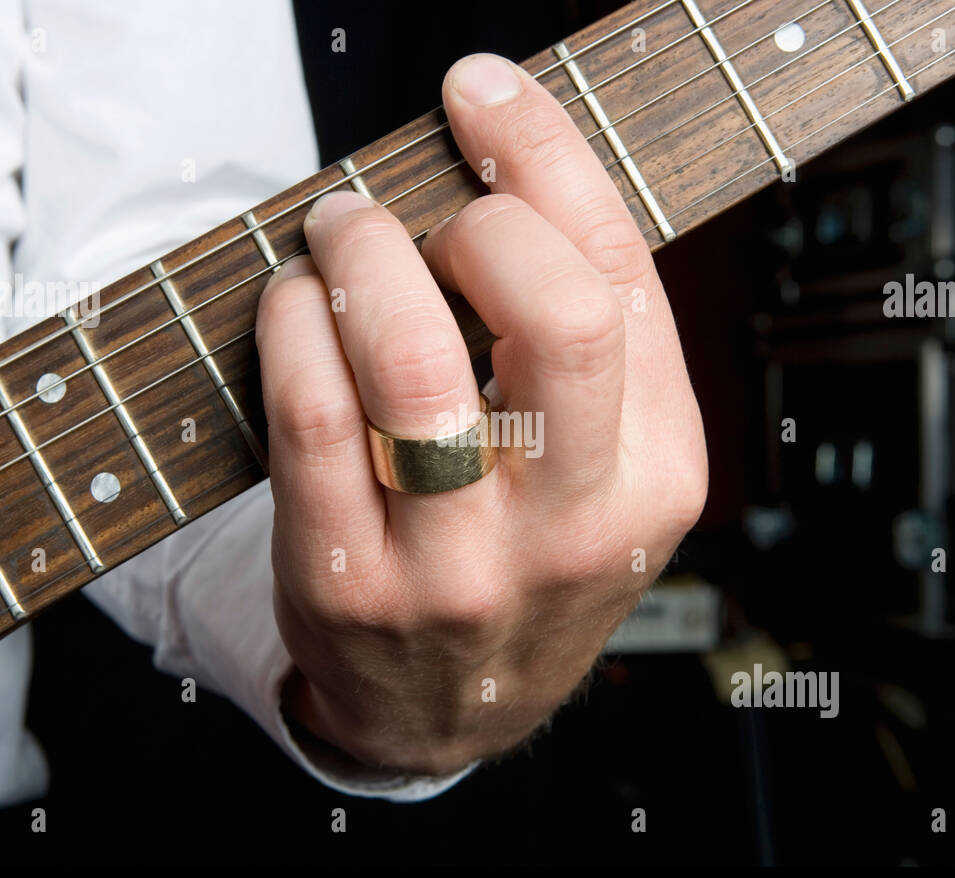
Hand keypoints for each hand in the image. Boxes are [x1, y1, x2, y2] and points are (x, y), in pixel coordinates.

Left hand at [254, 53, 706, 774]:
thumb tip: (501, 171)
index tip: (483, 90)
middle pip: (552, 315)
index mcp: (660, 474)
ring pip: (413, 363)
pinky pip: (315, 417)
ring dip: (363, 256)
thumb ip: (585, 343)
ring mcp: (461, 566)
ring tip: (341, 234)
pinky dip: (294, 325)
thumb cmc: (524, 559)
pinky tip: (296, 305)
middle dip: (472, 216)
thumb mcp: (605, 470)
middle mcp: (575, 525)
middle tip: (417, 208)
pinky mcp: (351, 584)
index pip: (618, 279)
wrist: (445, 709)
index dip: (546, 156)